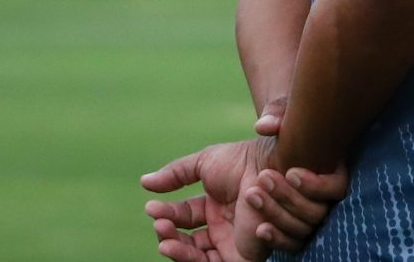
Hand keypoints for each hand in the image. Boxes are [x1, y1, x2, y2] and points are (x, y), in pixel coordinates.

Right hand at [140, 137, 263, 261]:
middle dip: (168, 232)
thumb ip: (175, 173)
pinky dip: (186, 257)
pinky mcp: (239, 257)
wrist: (269, 169)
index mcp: (217, 204)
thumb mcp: (205, 162)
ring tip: (161, 232)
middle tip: (158, 222)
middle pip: (186, 238)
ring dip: (173, 246)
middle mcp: (223, 226)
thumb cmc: (243, 161)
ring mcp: (230, 242)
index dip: (166, 213)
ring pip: (194, 254)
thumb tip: (143, 182)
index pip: (185, 215)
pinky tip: (171, 245)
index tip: (150, 207)